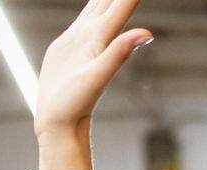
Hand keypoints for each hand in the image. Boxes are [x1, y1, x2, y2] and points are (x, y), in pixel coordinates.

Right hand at [34, 0, 151, 137]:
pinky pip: (87, 12)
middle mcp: (97, 33)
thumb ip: (119, 53)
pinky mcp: (72, 42)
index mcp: (104, 37)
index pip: (122, 3)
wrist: (59, 121)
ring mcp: (85, 36)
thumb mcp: (96, 77)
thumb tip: (147, 33)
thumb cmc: (75, 104)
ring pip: (100, 2)